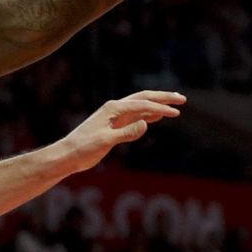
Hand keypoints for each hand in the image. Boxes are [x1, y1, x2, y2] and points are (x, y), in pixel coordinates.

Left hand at [61, 89, 184, 173]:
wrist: (69, 154)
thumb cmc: (84, 148)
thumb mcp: (105, 141)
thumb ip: (126, 133)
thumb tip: (146, 123)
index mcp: (113, 109)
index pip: (142, 105)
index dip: (160, 108)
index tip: (176, 113)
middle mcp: (115, 109)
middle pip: (143, 98)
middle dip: (162, 98)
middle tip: (182, 99)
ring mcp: (115, 116)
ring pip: (140, 106)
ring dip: (157, 104)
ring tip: (174, 104)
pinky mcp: (114, 125)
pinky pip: (135, 116)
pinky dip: (148, 114)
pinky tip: (156, 117)